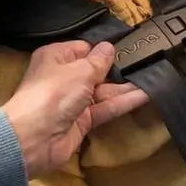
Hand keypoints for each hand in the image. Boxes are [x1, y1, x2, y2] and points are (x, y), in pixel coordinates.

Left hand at [1, 40, 147, 178]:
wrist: (33, 138)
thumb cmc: (53, 93)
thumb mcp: (80, 71)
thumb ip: (99, 61)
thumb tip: (109, 47)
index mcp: (56, 58)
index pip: (83, 49)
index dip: (102, 50)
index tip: (126, 47)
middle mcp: (64, 77)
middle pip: (95, 70)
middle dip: (117, 69)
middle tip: (146, 63)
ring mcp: (73, 100)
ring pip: (103, 90)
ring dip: (125, 87)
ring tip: (152, 78)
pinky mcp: (82, 121)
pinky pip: (105, 108)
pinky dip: (123, 102)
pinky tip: (144, 95)